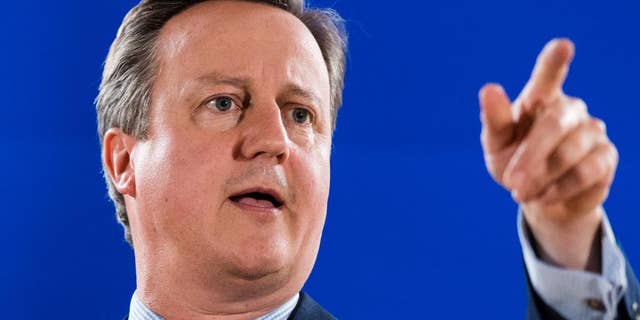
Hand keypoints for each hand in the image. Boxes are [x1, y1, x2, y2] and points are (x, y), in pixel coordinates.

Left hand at [479, 39, 617, 271]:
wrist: (537, 197)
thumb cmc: (512, 160)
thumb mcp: (496, 144)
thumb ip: (494, 119)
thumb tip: (489, 89)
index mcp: (539, 99)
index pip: (548, 76)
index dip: (555, 62)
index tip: (563, 46)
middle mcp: (570, 109)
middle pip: (554, 124)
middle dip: (530, 157)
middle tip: (511, 182)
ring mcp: (592, 131)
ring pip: (570, 152)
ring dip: (542, 177)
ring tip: (522, 192)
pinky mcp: (606, 157)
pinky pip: (587, 172)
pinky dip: (561, 188)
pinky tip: (545, 196)